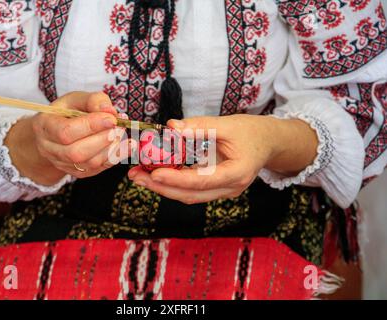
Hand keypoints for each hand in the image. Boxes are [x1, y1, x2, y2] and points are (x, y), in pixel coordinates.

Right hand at [6, 91, 129, 185]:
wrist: (57, 134)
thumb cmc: (66, 113)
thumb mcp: (75, 99)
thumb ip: (92, 100)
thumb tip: (109, 110)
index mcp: (44, 127)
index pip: (66, 132)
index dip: (91, 126)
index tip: (111, 118)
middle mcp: (50, 149)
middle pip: (76, 152)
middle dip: (102, 139)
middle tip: (119, 127)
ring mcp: (63, 164)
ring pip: (89, 163)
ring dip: (111, 148)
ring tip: (121, 132)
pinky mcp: (79, 173)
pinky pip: (99, 169)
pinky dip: (116, 157)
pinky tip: (128, 146)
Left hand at [128, 114, 317, 203]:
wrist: (270, 143)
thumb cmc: (253, 132)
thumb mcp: (228, 124)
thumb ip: (200, 126)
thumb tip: (170, 127)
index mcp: (237, 174)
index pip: (202, 181)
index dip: (176, 179)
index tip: (154, 174)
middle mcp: (230, 188)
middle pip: (190, 195)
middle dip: (161, 188)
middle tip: (135, 176)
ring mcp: (223, 191)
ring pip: (189, 195)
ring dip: (163, 187)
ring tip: (138, 175)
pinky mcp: (216, 188)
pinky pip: (192, 190)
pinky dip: (172, 183)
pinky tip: (155, 173)